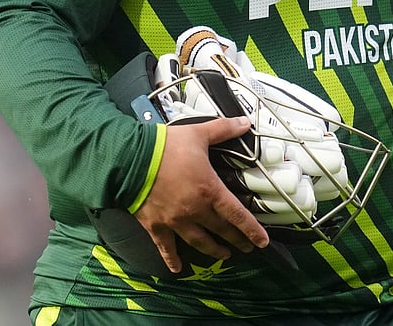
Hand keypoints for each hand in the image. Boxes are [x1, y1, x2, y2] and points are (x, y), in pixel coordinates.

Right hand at [132, 115, 269, 273]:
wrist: (130, 160)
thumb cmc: (166, 147)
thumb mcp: (199, 134)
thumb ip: (223, 129)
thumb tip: (245, 122)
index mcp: (209, 190)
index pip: (237, 215)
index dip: (252, 230)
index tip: (262, 243)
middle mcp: (195, 211)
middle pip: (221, 231)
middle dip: (236, 241)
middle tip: (246, 248)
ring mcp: (175, 221)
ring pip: (199, 242)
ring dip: (213, 250)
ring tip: (223, 255)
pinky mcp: (156, 226)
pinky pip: (166, 247)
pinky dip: (172, 259)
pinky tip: (177, 270)